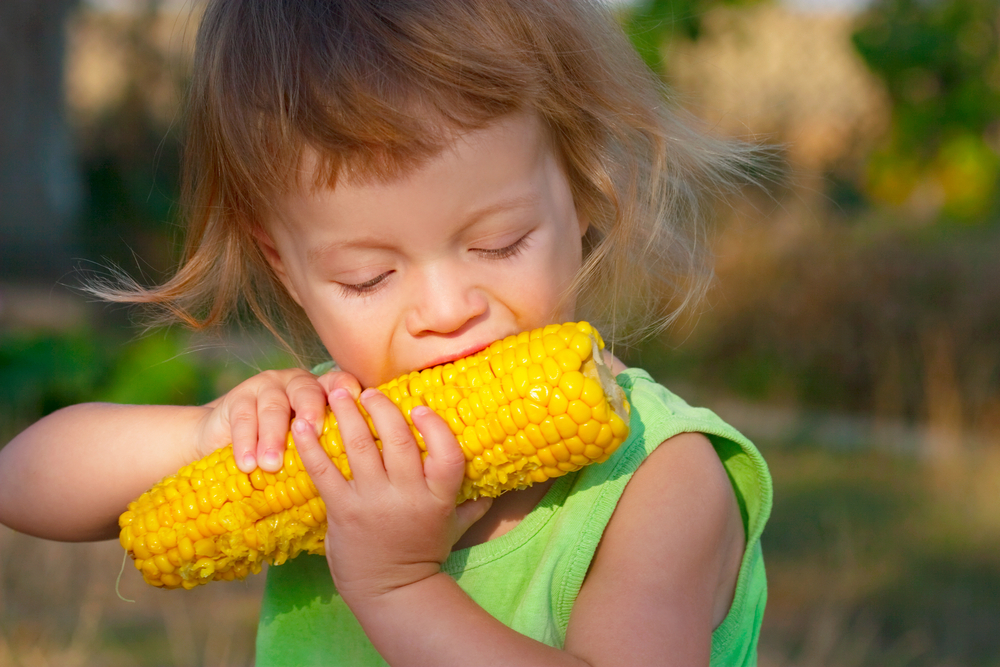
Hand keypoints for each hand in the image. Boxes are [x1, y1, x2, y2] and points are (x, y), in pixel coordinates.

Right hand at [200, 368, 361, 472]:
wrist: (231, 442)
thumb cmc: (284, 451)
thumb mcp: (309, 448)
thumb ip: (330, 448)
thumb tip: (359, 468)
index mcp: (321, 392)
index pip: (337, 383)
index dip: (344, 387)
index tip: (353, 396)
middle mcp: (296, 384)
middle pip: (307, 392)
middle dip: (311, 411)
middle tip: (313, 434)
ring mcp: (267, 388)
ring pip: (274, 407)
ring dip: (273, 437)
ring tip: (272, 465)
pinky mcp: (239, 397)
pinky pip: (244, 418)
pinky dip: (246, 443)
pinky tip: (248, 464)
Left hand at [292, 386, 492, 604]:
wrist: (391, 592)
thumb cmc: (423, 555)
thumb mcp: (454, 529)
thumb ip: (471, 506)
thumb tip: (494, 489)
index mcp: (438, 497)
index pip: (447, 453)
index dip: (435, 426)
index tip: (419, 406)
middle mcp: (408, 495)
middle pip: (399, 440)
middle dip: (382, 408)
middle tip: (367, 390)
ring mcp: (374, 502)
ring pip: (360, 447)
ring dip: (348, 414)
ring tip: (338, 391)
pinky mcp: (343, 511)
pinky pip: (325, 471)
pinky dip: (311, 446)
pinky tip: (301, 425)